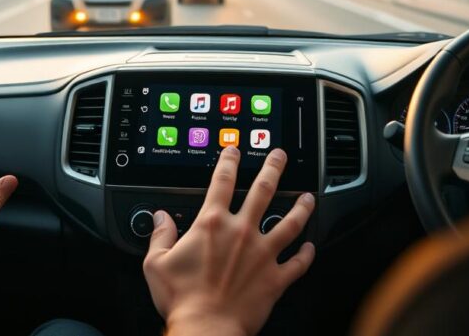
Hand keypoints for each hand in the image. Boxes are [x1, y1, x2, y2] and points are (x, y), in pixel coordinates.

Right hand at [143, 146, 315, 335]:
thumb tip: (160, 218)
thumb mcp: (156, 263)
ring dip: (301, 207)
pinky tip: (312, 246)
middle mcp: (241, 232)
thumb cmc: (182, 299)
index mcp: (212, 224)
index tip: (235, 150)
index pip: (223, 181)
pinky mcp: (275, 278)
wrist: (206, 329)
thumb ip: (160, 235)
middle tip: (280, 156)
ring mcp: (263, 254)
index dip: (230, 161)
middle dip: (273, 168)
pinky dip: (307, 254)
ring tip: (308, 196)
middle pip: (264, 190)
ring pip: (290, 221)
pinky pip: (298, 263)